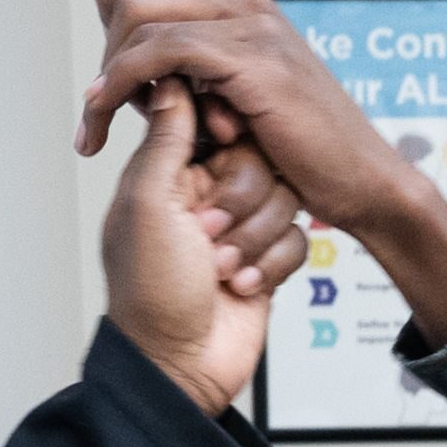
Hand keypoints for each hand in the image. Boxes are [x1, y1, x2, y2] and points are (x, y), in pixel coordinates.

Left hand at [79, 0, 430, 236]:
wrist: (362, 181)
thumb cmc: (304, 153)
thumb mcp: (239, 100)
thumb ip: (196, 74)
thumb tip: (142, 71)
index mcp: (239, 0)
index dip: (112, 4)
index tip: (109, 64)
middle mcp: (244, 0)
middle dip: (104, 46)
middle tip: (108, 105)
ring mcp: (251, 24)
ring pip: (137, 15)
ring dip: (107, 74)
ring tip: (109, 125)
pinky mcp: (252, 60)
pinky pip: (159, 52)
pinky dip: (119, 86)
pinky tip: (107, 123)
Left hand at [99, 75, 307, 418]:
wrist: (179, 367)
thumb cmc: (152, 291)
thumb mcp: (149, 203)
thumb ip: (166, 137)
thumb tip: (171, 78)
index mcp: (170, 173)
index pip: (218, 123)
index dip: (229, 140)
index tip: (221, 158)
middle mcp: (206, 194)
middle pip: (260, 159)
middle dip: (244, 201)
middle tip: (209, 235)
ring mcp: (239, 228)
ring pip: (284, 198)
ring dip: (256, 238)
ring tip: (223, 270)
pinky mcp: (267, 260)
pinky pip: (297, 239)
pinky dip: (273, 265)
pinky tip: (243, 288)